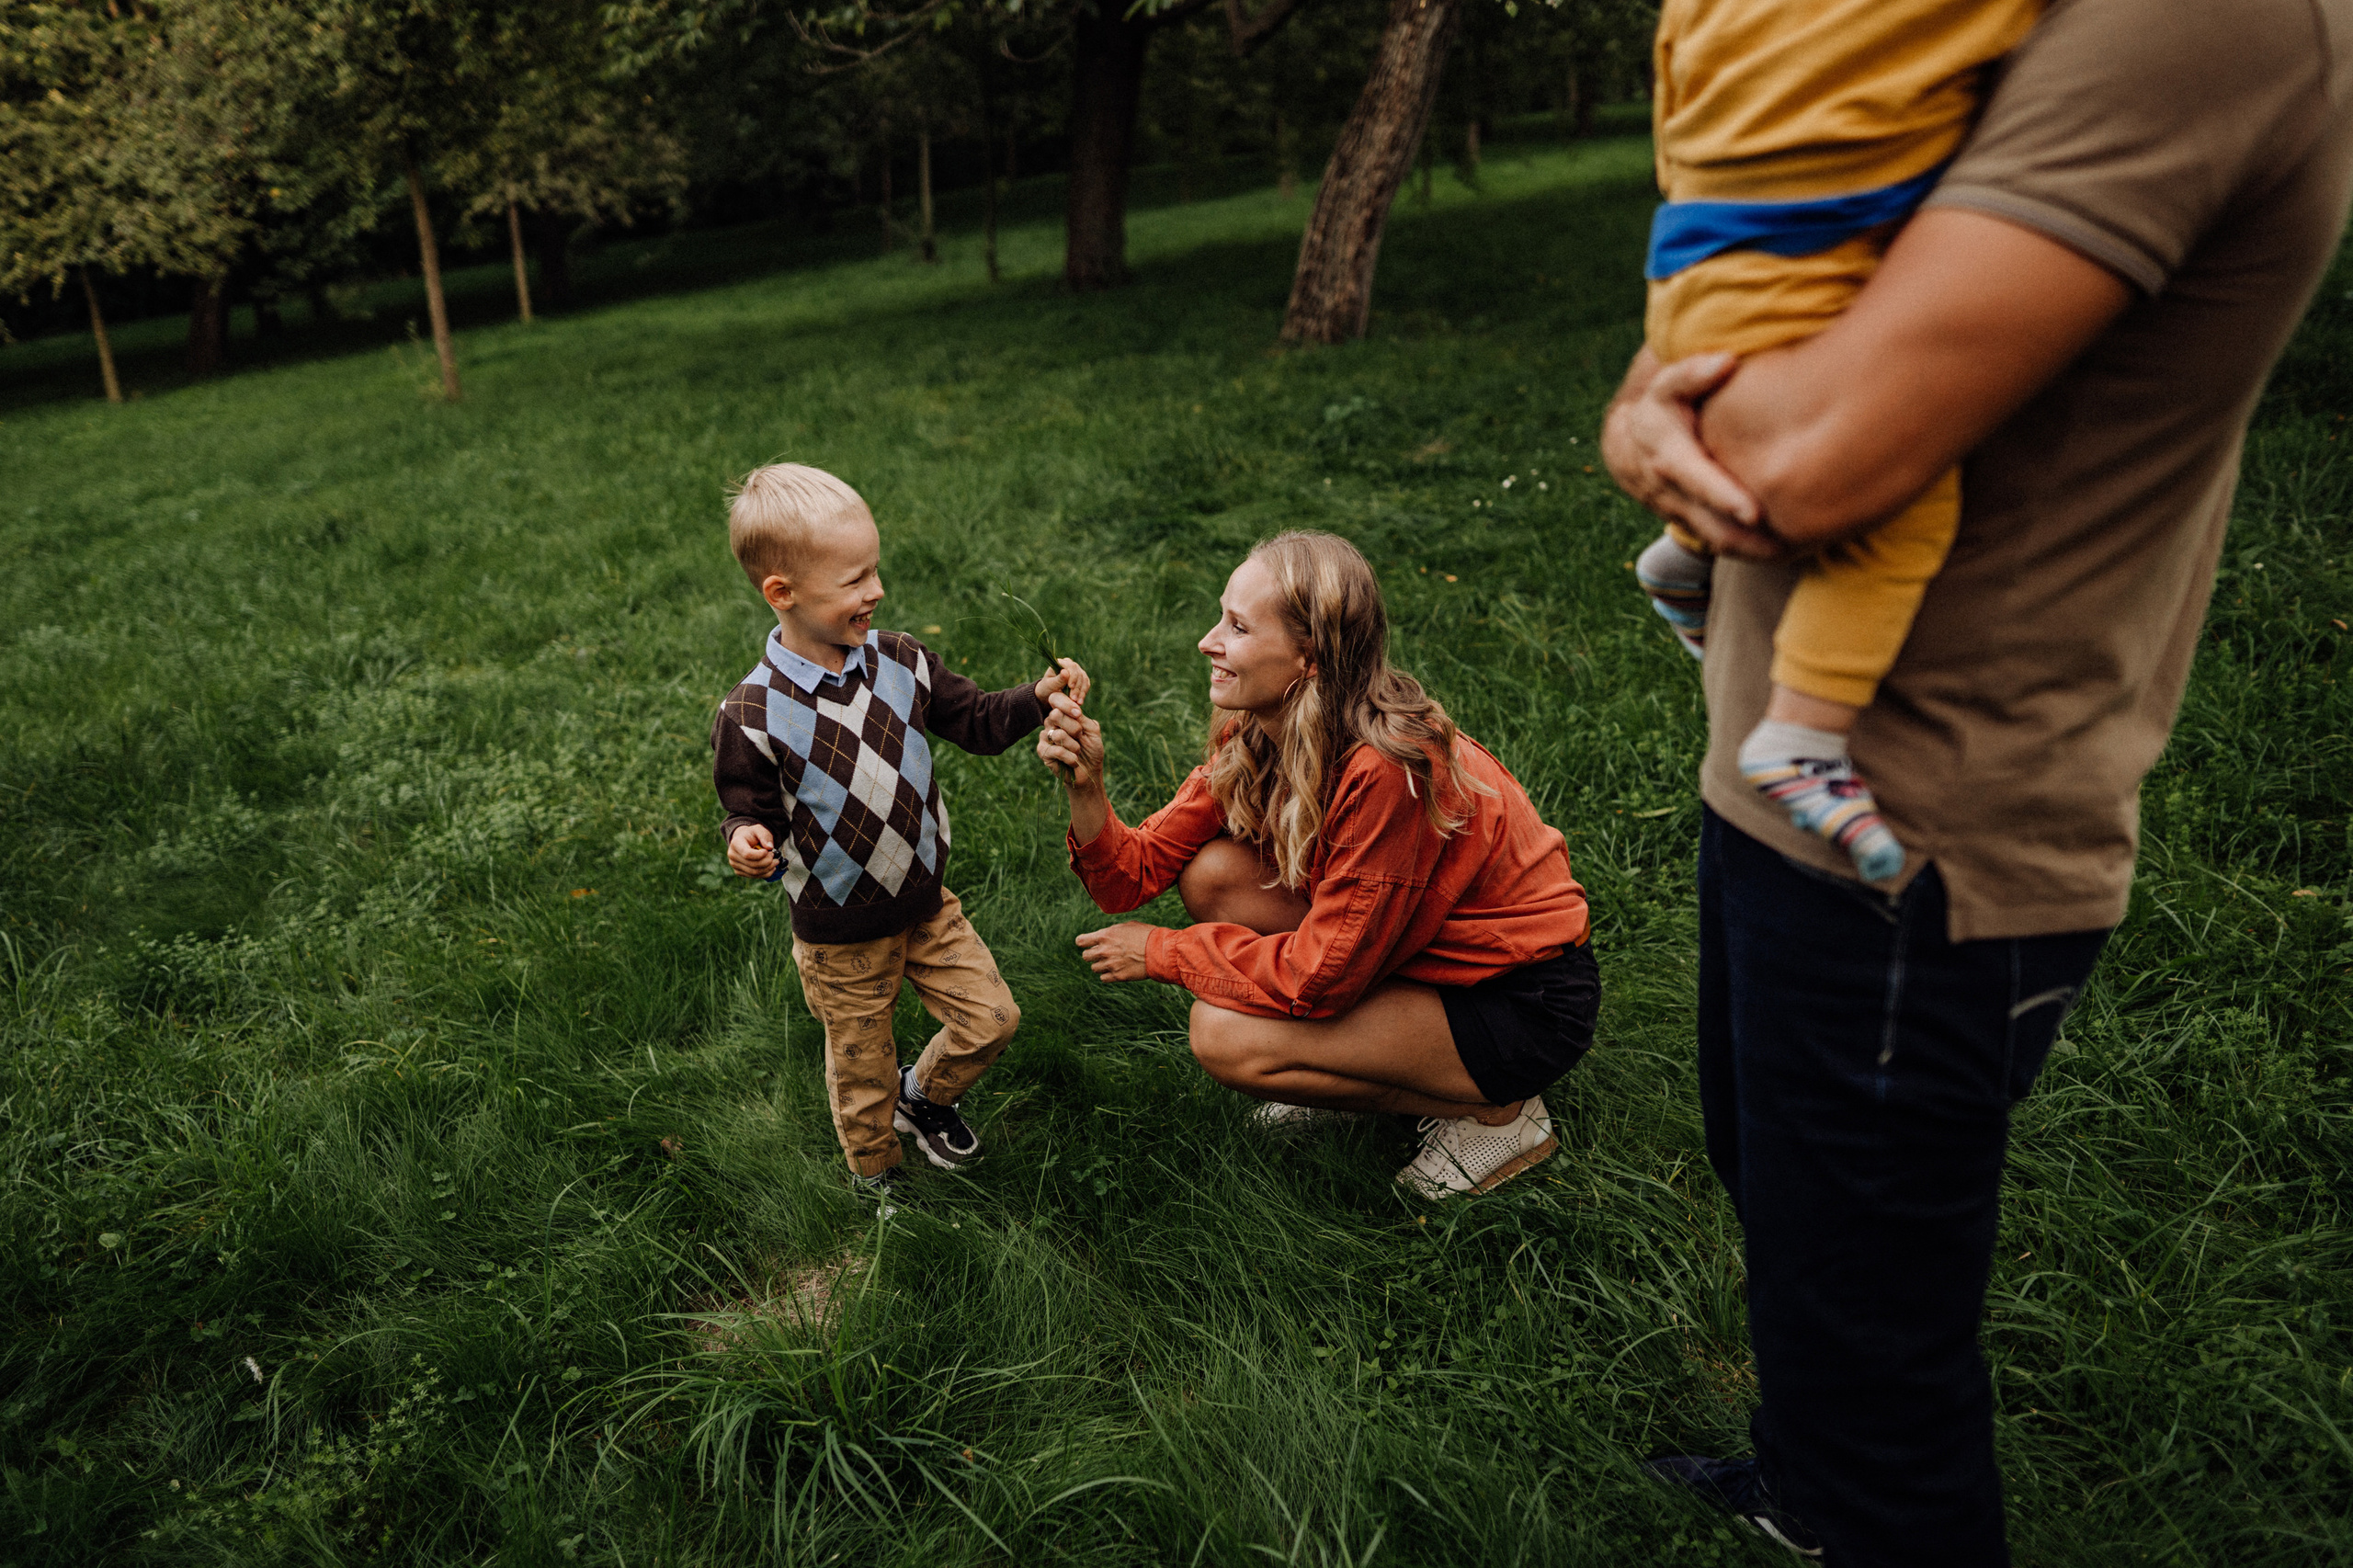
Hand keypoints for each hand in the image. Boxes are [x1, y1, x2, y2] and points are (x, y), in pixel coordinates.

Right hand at [727, 823, 777, 877]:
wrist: (744, 840)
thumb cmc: (752, 835)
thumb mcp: (759, 829)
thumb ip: (765, 836)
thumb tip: (770, 847)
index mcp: (735, 844)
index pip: (747, 854)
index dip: (760, 855)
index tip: (768, 851)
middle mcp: (732, 855)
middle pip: (752, 865)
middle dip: (767, 862)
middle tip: (775, 857)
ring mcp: (735, 865)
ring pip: (754, 872)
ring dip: (768, 868)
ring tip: (775, 862)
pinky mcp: (739, 872)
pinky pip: (754, 876)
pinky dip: (765, 873)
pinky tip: (771, 867)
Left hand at [1035, 657, 1090, 705]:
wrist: (1050, 694)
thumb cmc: (1047, 688)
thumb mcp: (1050, 685)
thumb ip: (1058, 679)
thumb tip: (1065, 672)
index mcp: (1061, 663)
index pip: (1071, 666)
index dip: (1073, 676)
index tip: (1071, 687)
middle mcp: (1071, 665)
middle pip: (1079, 673)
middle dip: (1077, 687)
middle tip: (1073, 699)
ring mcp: (1078, 671)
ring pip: (1084, 679)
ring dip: (1081, 691)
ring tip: (1077, 702)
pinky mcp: (1082, 679)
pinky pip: (1086, 684)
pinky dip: (1084, 693)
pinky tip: (1080, 701)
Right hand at [1038, 691, 1105, 790]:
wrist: (1089, 772)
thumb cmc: (1091, 749)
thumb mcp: (1092, 730)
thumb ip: (1081, 718)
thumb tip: (1073, 709)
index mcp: (1062, 714)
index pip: (1055, 699)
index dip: (1066, 704)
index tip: (1078, 714)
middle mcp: (1051, 723)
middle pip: (1056, 715)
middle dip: (1074, 728)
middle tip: (1080, 737)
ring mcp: (1045, 736)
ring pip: (1058, 734)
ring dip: (1074, 746)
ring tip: (1077, 752)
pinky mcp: (1043, 751)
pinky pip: (1056, 750)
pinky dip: (1070, 757)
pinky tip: (1074, 761)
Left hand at [1075, 922, 1151, 982]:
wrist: (1160, 951)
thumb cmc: (1146, 935)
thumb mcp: (1127, 926)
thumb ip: (1111, 932)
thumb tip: (1104, 937)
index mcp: (1104, 936)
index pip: (1081, 941)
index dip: (1084, 942)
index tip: (1088, 943)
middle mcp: (1104, 951)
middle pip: (1085, 957)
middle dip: (1092, 955)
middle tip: (1102, 953)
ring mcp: (1110, 965)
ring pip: (1094, 968)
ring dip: (1101, 965)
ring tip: (1113, 961)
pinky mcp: (1118, 976)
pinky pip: (1103, 978)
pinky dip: (1108, 975)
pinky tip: (1117, 969)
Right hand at [1602, 348, 1783, 560]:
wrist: (1629, 448)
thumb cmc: (1659, 409)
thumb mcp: (1665, 385)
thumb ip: (1692, 373)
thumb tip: (1725, 361)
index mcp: (1669, 456)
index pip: (1697, 480)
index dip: (1723, 498)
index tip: (1753, 513)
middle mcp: (1673, 491)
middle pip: (1710, 523)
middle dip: (1746, 539)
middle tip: (1789, 547)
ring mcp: (1682, 513)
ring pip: (1717, 540)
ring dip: (1752, 552)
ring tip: (1795, 553)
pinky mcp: (1693, 524)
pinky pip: (1720, 542)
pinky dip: (1748, 551)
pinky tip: (1784, 551)